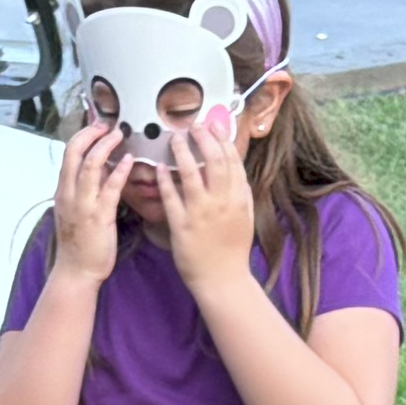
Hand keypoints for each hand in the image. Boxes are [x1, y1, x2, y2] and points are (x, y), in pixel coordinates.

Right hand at [46, 112, 133, 278]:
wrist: (76, 271)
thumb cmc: (78, 243)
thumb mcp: (75, 210)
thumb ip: (85, 188)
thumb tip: (100, 167)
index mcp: (62, 190)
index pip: (68, 153)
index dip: (82, 134)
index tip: (97, 125)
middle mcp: (69, 193)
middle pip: (75, 152)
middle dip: (91, 133)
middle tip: (107, 124)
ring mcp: (83, 203)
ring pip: (91, 165)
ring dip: (106, 146)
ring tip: (119, 134)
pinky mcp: (99, 215)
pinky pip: (110, 187)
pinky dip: (120, 171)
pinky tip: (129, 160)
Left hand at [148, 104, 259, 289]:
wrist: (223, 279)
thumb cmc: (233, 250)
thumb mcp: (246, 217)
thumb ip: (243, 193)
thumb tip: (238, 170)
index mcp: (239, 198)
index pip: (232, 160)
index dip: (222, 139)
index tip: (213, 125)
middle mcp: (222, 201)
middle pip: (214, 160)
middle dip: (203, 138)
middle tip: (192, 125)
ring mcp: (201, 212)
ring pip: (192, 173)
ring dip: (182, 152)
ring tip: (174, 138)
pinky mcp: (182, 225)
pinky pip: (171, 197)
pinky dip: (165, 180)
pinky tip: (159, 168)